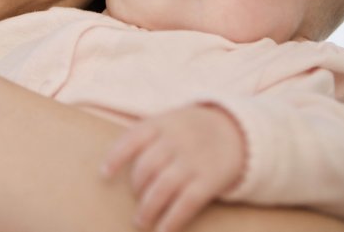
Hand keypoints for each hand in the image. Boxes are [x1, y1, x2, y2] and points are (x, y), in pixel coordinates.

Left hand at [101, 105, 245, 231]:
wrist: (239, 132)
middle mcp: (176, 140)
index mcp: (162, 124)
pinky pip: (187, 203)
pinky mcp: (210, 179)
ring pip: (163, 188)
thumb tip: (114, 163)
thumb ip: (147, 137)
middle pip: (147, 167)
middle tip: (136, 200)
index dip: (116, 157)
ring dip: (148, 208)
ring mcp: (194, 160)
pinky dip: (172, 219)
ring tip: (140, 221)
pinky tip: (162, 230)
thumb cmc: (192, 131)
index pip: (132, 138)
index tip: (104, 175)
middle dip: (137, 188)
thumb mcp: (170, 121)